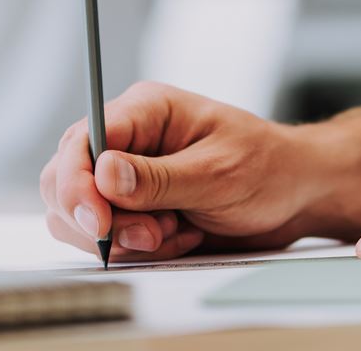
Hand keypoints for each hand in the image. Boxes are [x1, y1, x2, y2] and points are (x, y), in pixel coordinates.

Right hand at [40, 82, 322, 262]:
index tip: (98, 221)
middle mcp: (128, 139)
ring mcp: (127, 176)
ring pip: (80, 215)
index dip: (78, 183)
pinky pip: (107, 237)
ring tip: (174, 232)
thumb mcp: (218, 173)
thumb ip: (158, 179)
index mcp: (146, 110)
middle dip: (102, 219)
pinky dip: (136, 249)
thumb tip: (102, 173)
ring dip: (124, 237)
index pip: (82, 140)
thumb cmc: (267, 167)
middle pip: (65, 179)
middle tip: (153, 235)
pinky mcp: (133, 208)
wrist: (294, 195)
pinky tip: (178, 236)